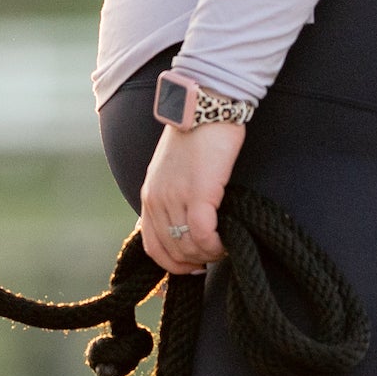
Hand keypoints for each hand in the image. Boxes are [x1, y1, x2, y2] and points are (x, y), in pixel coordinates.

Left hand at [137, 119, 243, 275]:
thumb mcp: (171, 173)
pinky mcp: (198, 193)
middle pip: (171, 252)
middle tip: (216, 255)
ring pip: (188, 246)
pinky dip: (216, 245)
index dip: (173, 265)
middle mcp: (157, 200)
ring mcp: (175, 198)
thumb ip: (171, 198)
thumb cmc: (195, 140)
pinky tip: (227, 241)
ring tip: (224, 247)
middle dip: (195, 262)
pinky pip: (202, 234)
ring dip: (208, 254)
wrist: (204, 109)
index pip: (152, 247)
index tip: (195, 266)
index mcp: (149, 197)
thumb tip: (183, 228)